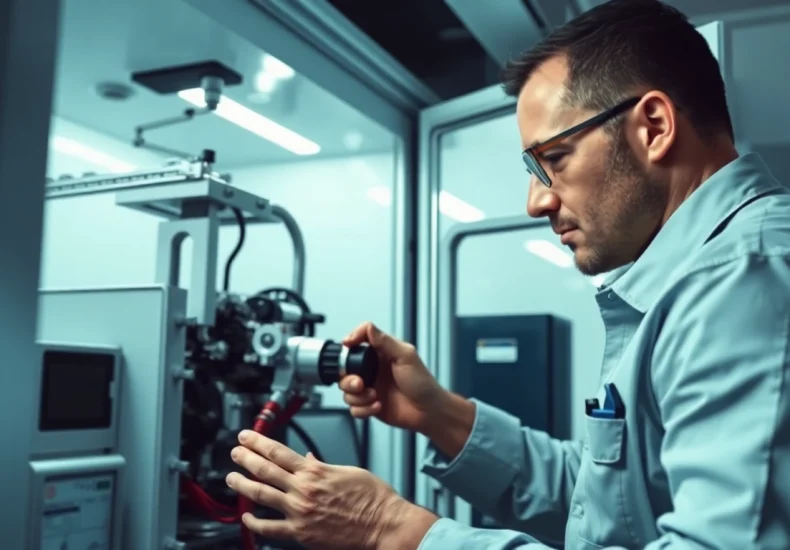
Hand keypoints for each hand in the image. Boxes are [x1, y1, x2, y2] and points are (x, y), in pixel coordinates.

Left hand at [227, 430, 431, 549]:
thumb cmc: (372, 497)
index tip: (247, 436)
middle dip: (246, 458)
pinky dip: (254, 522)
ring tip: (232, 477)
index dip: (258, 442)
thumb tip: (309, 458)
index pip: (278, 451)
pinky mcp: (301, 533)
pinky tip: (246, 517)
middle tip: (235, 451)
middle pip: (265, 469)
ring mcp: (299, 512)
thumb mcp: (348, 471)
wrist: (383, 523)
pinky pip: (270, 528)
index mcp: (315, 471)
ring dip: (243, 485)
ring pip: (262, 495)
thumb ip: (324, 466)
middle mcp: (303, 489)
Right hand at [340, 321, 446, 432]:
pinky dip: (363, 409)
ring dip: (358, 396)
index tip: (347, 345)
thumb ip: (385, 341)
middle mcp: (372, 370)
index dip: (349, 342)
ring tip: (374, 396)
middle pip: (345, 370)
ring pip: (346, 391)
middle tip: (360, 384)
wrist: (428, 411)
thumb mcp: (406, 356)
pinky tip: (378, 406)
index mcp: (380, 354)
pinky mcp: (369, 405)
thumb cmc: (422, 383)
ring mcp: (370, 388)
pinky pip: (354, 408)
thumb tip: (368, 327)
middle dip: (348, 379)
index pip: (358, 341)